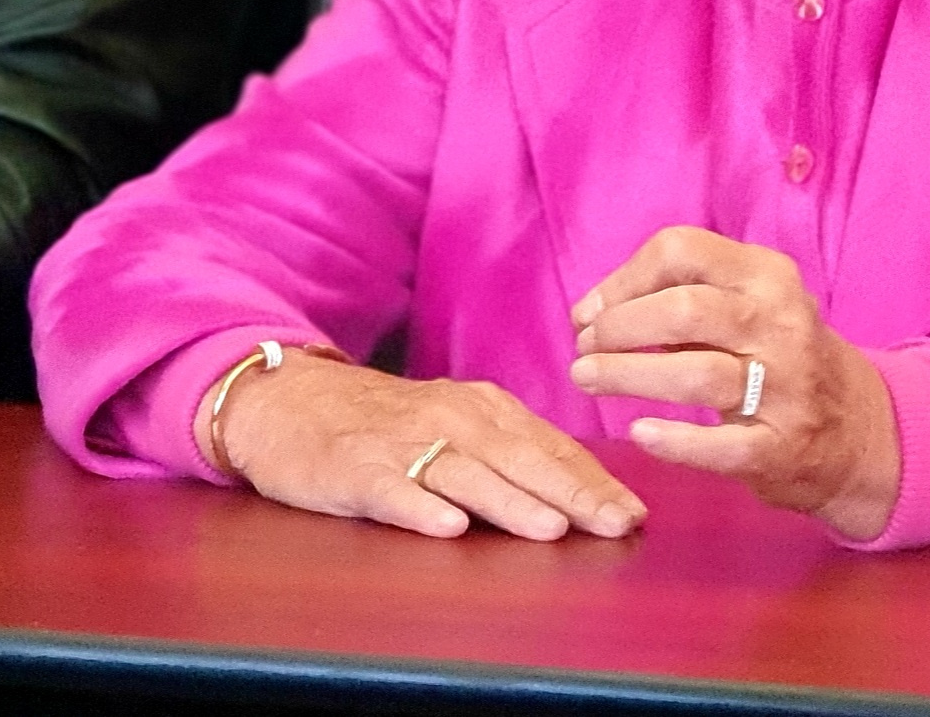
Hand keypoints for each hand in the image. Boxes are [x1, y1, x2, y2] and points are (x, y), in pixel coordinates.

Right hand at [194, 349, 645, 540]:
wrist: (294, 400)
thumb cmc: (389, 422)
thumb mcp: (458, 423)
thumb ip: (511, 451)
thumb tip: (579, 489)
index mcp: (484, 408)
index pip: (551, 447)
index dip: (594, 481)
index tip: (635, 512)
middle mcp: (452, 419)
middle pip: (522, 459)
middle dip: (574, 494)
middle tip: (616, 524)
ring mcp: (403, 443)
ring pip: (467, 475)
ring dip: (511, 503)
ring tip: (552, 529)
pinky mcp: (355, 469)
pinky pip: (392, 490)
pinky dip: (420, 508)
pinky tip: (447, 528)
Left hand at [568, 227, 900, 539]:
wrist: (857, 428)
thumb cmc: (777, 356)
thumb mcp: (748, 305)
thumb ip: (680, 298)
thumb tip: (593, 311)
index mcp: (767, 275)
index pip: (683, 250)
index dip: (623, 279)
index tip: (588, 312)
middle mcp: (782, 323)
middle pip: (686, 309)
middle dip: (620, 327)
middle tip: (582, 348)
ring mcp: (787, 386)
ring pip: (697, 374)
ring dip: (629, 375)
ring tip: (588, 379)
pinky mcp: (783, 446)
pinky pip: (722, 445)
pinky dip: (676, 440)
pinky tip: (641, 433)